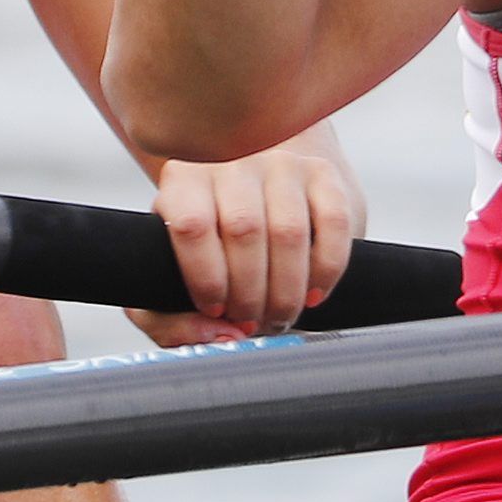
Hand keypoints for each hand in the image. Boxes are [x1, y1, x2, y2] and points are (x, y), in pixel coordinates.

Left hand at [138, 146, 365, 343]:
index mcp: (183, 182)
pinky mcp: (321, 173)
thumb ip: (172, 322)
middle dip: (251, 293)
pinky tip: (313, 294)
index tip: (216, 310)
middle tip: (252, 322)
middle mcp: (231, 164)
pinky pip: (333, 222)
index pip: (192, 225)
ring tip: (279, 316)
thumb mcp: (169, 284)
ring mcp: (280, 164)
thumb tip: (219, 338)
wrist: (255, 205)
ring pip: (289, 231)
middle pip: (244, 230)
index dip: (206, 277)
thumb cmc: (207, 255)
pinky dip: (327, 269)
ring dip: (287, 289)